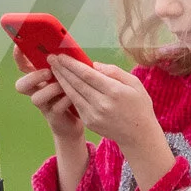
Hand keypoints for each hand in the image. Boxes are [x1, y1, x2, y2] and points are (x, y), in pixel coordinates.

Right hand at [13, 47, 84, 145]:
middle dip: (33, 77)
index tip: (19, 47)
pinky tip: (73, 97)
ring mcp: (45, 104)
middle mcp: (38, 91)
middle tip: (48, 72)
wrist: (80, 116)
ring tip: (63, 86)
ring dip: (50, 90)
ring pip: (35, 98)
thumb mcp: (69, 72)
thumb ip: (65, 62)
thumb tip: (66, 49)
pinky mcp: (54, 116)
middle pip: (21, 85)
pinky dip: (65, 101)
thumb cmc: (74, 90)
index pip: (23, 66)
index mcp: (40, 77)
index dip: (19, 57)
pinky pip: (55, 108)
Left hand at [49, 57, 177, 190]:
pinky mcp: (89, 122)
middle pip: (76, 83)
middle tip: (51, 58)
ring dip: (61, 80)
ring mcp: (94, 115)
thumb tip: (94, 65)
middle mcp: (102, 104)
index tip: (62, 55)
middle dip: (62, 69)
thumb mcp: (135, 84)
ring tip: (53, 68)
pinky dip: (67, 92)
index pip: (87, 74)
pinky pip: (76, 104)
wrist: (138, 135)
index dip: (72, 64)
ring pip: (73, 93)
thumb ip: (115, 72)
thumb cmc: (139, 106)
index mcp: (114, 92)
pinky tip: (62, 83)